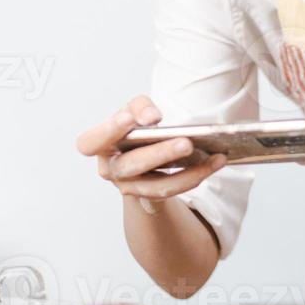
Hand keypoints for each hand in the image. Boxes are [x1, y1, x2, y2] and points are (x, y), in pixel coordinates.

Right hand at [75, 95, 226, 203]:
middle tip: (187, 142)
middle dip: (160, 154)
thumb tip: (152, 118)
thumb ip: (140, 107)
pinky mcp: (150, 196)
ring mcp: (129, 187)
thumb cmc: (133, 128)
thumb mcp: (134, 111)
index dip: (106, 132)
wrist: (140, 155)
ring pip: (157, 185)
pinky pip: (173, 190)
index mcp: (99, 146)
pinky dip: (196, 176)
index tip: (128, 119)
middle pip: (131, 166)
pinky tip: (216, 162)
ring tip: (214, 157)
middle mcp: (110, 170)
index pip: (88, 143)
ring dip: (187, 173)